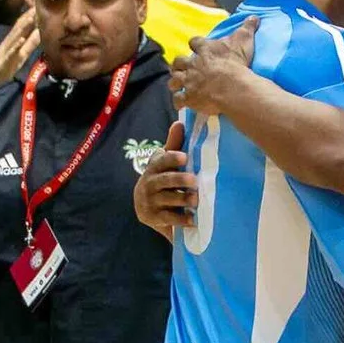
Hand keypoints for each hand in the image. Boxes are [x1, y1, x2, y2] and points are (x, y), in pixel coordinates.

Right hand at [0, 8, 38, 88]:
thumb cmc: (8, 67)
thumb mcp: (22, 54)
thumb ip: (31, 43)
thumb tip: (41, 31)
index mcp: (14, 40)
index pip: (23, 25)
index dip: (31, 15)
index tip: (40, 5)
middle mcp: (8, 43)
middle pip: (18, 28)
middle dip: (27, 16)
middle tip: (37, 5)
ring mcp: (5, 51)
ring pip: (14, 37)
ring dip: (22, 27)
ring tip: (31, 17)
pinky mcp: (3, 61)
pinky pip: (9, 53)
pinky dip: (15, 46)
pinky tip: (21, 39)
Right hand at [135, 120, 195, 237]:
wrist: (146, 208)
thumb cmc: (162, 180)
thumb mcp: (166, 163)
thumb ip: (173, 145)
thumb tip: (179, 122)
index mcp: (154, 167)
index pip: (161, 160)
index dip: (171, 158)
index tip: (184, 157)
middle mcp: (149, 183)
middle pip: (164, 180)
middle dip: (179, 179)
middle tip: (194, 180)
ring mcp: (150, 201)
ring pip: (167, 199)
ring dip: (182, 200)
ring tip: (196, 200)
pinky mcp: (153, 217)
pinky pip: (168, 218)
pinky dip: (180, 219)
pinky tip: (192, 220)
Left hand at [170, 17, 256, 113]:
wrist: (232, 86)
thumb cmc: (237, 63)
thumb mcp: (244, 40)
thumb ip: (247, 28)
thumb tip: (253, 17)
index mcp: (204, 50)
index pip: (195, 42)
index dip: (195, 44)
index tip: (196, 46)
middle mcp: (193, 64)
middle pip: (179, 62)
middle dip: (179, 64)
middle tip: (182, 67)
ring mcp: (189, 81)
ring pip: (174, 80)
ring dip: (175, 82)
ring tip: (177, 85)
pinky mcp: (189, 97)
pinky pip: (179, 99)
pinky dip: (178, 102)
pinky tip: (180, 104)